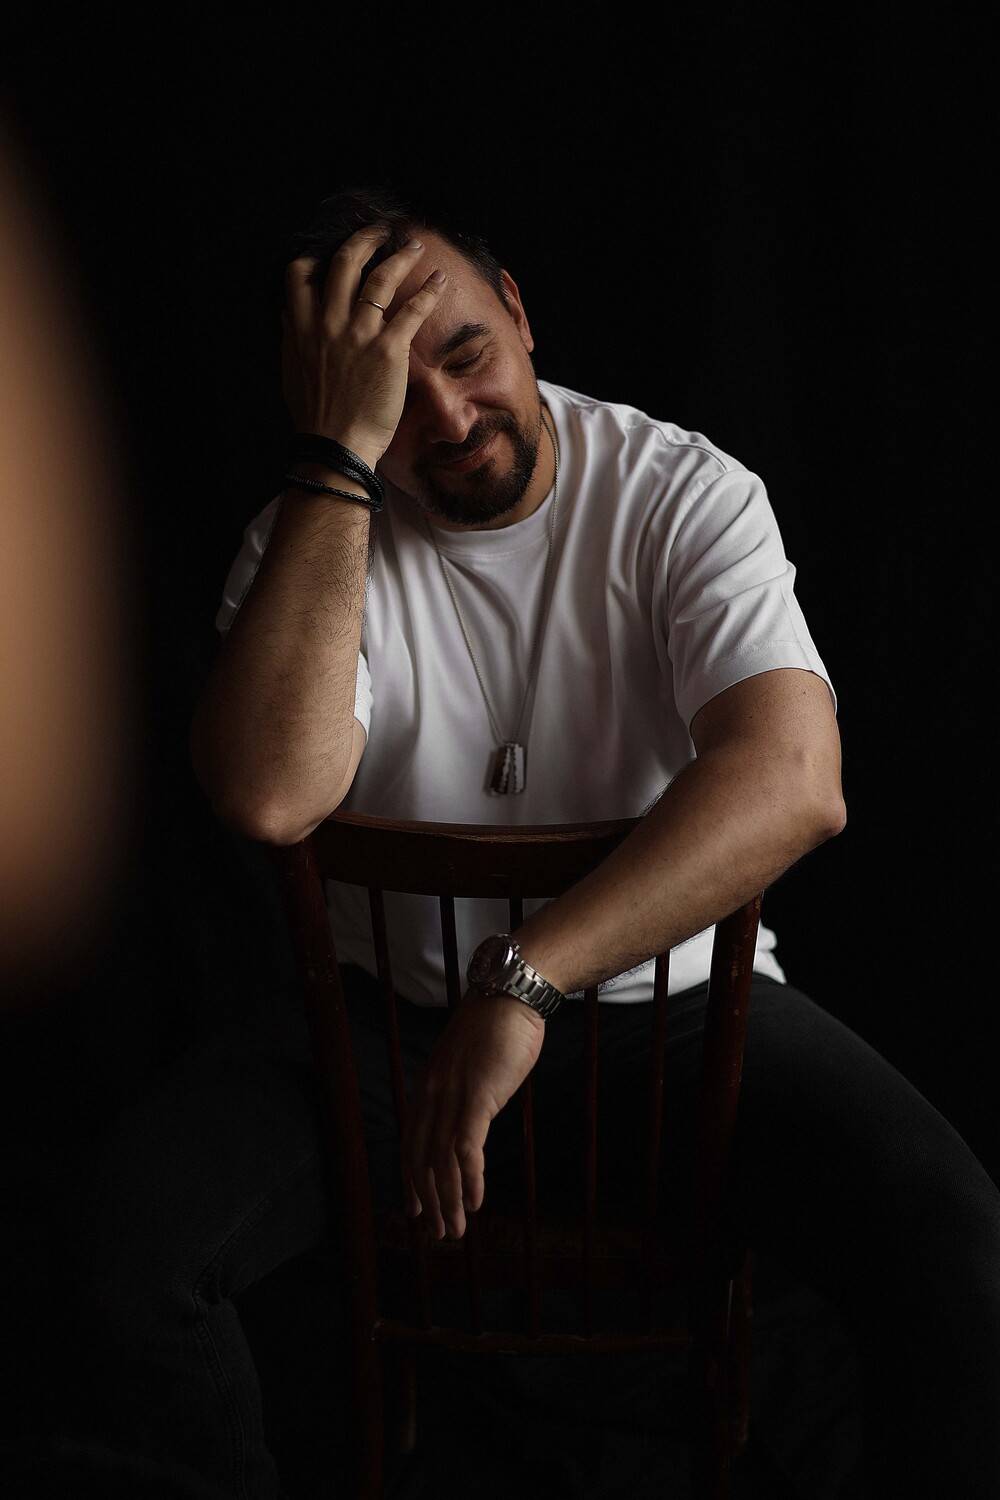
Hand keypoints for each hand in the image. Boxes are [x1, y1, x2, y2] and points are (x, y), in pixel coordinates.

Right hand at [281, 224, 446, 458]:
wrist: (335, 446)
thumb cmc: (315, 416)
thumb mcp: (291, 371)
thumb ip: (292, 338)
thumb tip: (287, 314)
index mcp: (301, 326)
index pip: (301, 273)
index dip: (318, 258)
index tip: (334, 254)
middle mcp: (328, 322)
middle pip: (344, 263)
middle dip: (364, 240)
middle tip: (380, 233)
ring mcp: (358, 334)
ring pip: (380, 278)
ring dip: (400, 256)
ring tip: (413, 246)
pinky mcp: (388, 350)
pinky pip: (412, 310)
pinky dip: (428, 291)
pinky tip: (439, 279)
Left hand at [400, 988, 545, 1239]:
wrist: (510, 994)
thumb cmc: (497, 1025)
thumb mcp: (471, 1063)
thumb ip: (465, 1090)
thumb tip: (473, 1114)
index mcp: (428, 1087)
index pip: (412, 1143)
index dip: (412, 1180)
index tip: (417, 1210)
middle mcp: (432, 1095)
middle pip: (422, 1159)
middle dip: (430, 1201)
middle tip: (440, 1233)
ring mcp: (453, 1096)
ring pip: (442, 1161)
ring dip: (449, 1200)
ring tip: (457, 1229)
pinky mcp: (477, 1097)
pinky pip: (467, 1148)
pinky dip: (469, 1179)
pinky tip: (475, 1201)